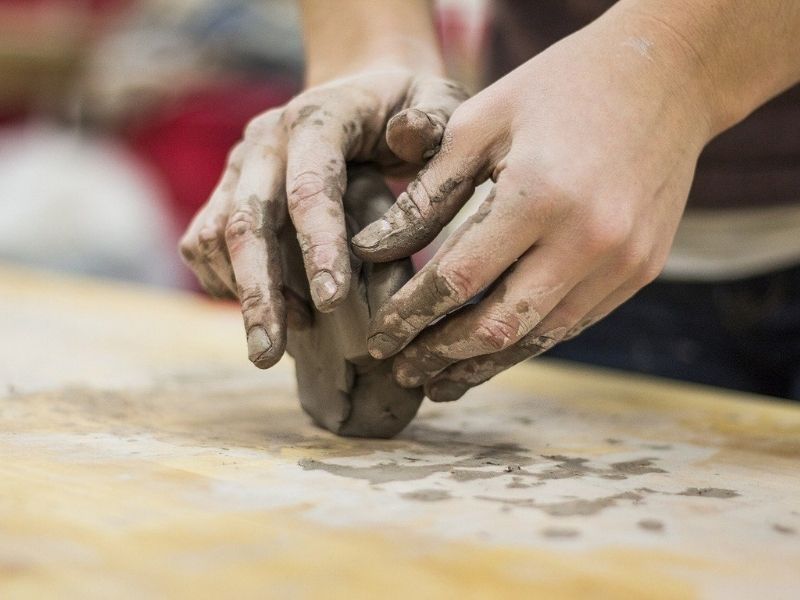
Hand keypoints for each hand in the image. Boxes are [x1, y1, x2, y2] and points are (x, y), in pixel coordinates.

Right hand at [179, 68, 466, 368]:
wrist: (359, 92)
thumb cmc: (407, 107)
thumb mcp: (437, 99)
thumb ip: (433, 119)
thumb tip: (406, 137)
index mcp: (318, 119)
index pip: (310, 187)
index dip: (318, 246)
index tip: (333, 304)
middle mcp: (265, 142)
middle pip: (246, 220)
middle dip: (258, 292)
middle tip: (267, 355)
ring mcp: (239, 167)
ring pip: (215, 236)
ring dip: (241, 294)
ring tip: (277, 343)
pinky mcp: (226, 191)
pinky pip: (204, 243)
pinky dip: (225, 283)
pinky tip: (266, 311)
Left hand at [352, 15, 714, 400]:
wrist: (666, 75)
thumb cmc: (559, 89)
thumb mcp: (481, 122)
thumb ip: (427, 193)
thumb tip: (371, 250)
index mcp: (539, 194)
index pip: (457, 278)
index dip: (410, 315)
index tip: (377, 337)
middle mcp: (588, 239)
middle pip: (497, 325)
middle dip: (441, 355)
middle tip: (401, 371)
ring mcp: (623, 261)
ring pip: (539, 337)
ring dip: (484, 364)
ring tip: (440, 382)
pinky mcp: (641, 270)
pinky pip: (574, 322)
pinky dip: (528, 340)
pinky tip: (494, 350)